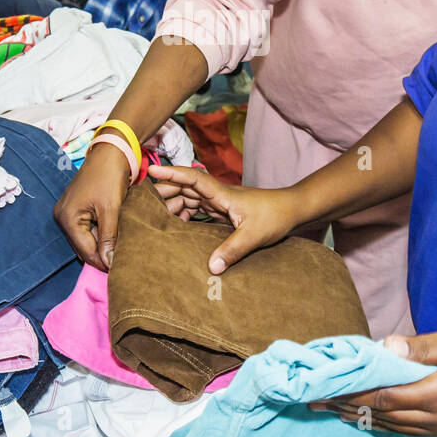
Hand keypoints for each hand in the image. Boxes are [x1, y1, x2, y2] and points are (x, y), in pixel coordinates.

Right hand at [53, 143, 132, 270]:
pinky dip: (99, 234)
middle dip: (101, 255)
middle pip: (83, 247)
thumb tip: (109, 263)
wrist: (110, 152)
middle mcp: (62, 217)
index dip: (102, 262)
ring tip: (120, 252)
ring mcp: (68, 213)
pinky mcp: (76, 209)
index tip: (120, 270)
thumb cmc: (109, 177)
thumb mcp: (111, 209)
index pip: (85, 251)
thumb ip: (108, 237)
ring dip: (101, 245)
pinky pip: (87, 229)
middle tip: (122, 263)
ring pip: (86, 239)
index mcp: (67, 218)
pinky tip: (113, 237)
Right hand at [146, 164, 300, 273]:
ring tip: (157, 217)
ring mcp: (221, 202)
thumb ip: (232, 250)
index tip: (152, 170)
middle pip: (186, 188)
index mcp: (223, 194)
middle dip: (165, 191)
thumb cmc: (276, 216)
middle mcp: (218, 195)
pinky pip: (199, 209)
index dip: (172, 174)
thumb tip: (211, 267)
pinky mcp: (224, 211)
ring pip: (190, 198)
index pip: (193, 179)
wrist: (292, 210)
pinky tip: (178, 224)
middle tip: (144, 203)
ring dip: (174, 204)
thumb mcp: (254, 235)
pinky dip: (186, 214)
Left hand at [317, 327, 436, 436]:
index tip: (326, 387)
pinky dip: (385, 424)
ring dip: (363, 418)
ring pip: (394, 427)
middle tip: (318, 401)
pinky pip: (409, 431)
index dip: (352, 393)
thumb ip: (424, 347)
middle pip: (383, 415)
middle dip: (348, 407)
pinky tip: (374, 418)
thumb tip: (386, 347)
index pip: (383, 397)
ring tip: (336, 410)